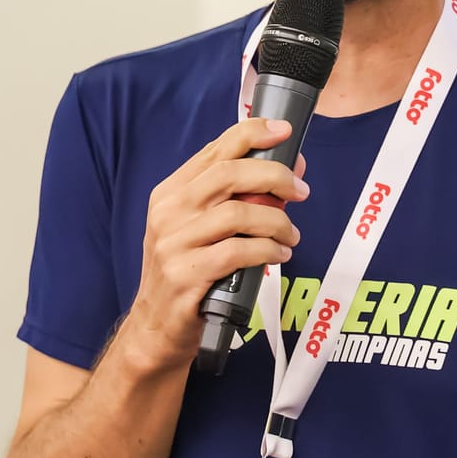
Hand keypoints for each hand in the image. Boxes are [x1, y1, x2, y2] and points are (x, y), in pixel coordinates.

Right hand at [120, 118, 308, 371]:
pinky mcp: (187, 275)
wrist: (155, 326)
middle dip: (274, 176)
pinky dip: (268, 251)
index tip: (285, 131)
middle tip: (301, 191)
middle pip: (229, 174)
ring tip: (291, 235)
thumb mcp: (199, 228)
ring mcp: (174, 244)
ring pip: (238, 214)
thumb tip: (288, 171)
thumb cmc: (188, 271)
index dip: (252, 134)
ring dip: (277, 221)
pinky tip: (279, 256)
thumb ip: (235, 198)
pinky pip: (239, 252)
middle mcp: (169, 213)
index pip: (214, 150)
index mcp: (171, 193)